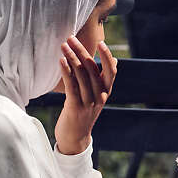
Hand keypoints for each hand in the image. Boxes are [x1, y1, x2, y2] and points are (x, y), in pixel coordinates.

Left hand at [54, 37, 116, 154]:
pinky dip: (66, 71)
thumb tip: (116, 61)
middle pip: (93, 69)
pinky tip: (61, 60)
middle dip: (82, 51)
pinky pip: (71, 86)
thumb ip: (103, 79)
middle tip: (71, 38)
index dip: (107, 56)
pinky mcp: (76, 108)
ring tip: (63, 45)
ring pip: (81, 75)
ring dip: (71, 57)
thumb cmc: (83, 114)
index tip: (100, 42)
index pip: (111, 71)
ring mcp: (88, 102)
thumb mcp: (96, 96)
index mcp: (106, 92)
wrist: (75, 139)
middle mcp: (100, 96)